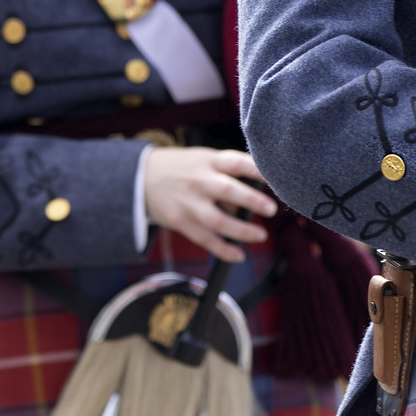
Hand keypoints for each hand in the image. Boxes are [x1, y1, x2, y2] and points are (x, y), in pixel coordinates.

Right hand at [143, 147, 276, 262]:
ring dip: (241, 231)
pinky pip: (205, 239)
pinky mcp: (180, 222)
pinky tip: (238, 254)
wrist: (140, 177)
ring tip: (260, 235)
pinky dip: (223, 250)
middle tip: (271, 210)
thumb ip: (227, 175)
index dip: (257, 170)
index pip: (237, 162)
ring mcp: (189, 203)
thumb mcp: (203, 161)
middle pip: (228, 190)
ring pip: (218, 221)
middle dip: (252, 201)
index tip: (275, 179)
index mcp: (208, 161)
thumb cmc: (181, 168)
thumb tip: (254, 199)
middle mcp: (199, 180)